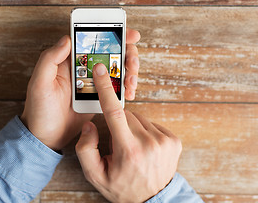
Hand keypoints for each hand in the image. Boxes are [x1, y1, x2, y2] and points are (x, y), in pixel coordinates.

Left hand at [21, 29, 139, 150]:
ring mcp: (93, 83)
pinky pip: (116, 87)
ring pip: (117, 69)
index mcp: (69, 61)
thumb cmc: (39, 110)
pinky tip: (128, 93)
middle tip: (131, 64)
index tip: (128, 35)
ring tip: (130, 83)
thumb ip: (49, 59)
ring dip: (129, 71)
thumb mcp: (39, 83)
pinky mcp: (99, 97)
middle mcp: (83, 68)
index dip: (112, 34)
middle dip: (127, 54)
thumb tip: (67, 39)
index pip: (92, 41)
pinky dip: (126, 87)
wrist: (47, 137)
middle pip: (110, 52)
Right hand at [75, 63, 181, 201]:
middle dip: (118, 123)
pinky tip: (143, 146)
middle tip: (118, 143)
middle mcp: (149, 143)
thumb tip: (91, 124)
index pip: (114, 113)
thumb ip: (86, 149)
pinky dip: (144, 130)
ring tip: (132, 147)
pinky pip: (151, 123)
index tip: (101, 70)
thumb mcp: (95, 175)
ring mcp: (165, 140)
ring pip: (139, 118)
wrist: (153, 200)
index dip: (106, 89)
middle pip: (126, 115)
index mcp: (129, 150)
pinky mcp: (174, 140)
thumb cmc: (122, 187)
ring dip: (131, 127)